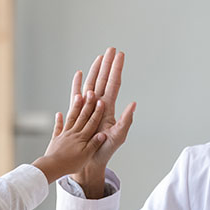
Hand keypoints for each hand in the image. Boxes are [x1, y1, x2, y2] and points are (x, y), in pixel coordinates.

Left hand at [32, 90, 105, 183]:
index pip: (92, 122)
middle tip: (91, 92)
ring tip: (78, 96)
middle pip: (82, 116)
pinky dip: (58, 120)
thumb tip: (103, 134)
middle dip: (88, 104)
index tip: (101, 101)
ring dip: (75, 107)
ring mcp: (64, 135)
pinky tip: (59, 114)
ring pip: (71, 118)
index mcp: (82, 137)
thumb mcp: (86, 156)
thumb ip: (94, 144)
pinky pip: (58, 128)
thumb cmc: (70, 164)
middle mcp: (73, 133)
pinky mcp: (56, 139)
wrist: (52, 167)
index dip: (97, 112)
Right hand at [71, 47, 135, 197]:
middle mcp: (98, 105)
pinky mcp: (77, 112)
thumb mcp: (119, 136)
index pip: (114, 84)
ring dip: (95, 70)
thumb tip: (134, 104)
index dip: (116, 69)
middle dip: (107, 64)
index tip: (120, 55)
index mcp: (108, 108)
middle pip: (103, 79)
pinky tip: (79, 74)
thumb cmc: (105, 149)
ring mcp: (88, 107)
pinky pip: (76, 95)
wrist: (89, 160)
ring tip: (99, 57)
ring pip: (91, 84)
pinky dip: (77, 84)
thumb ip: (126, 120)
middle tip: (110, 49)